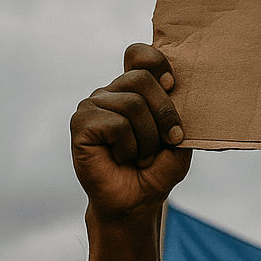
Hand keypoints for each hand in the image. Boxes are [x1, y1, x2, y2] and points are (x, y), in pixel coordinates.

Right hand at [71, 44, 190, 221]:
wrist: (135, 203)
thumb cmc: (155, 172)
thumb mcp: (179, 145)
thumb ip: (180, 117)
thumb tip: (176, 91)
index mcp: (134, 92)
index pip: (139, 57)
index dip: (155, 62)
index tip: (171, 83)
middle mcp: (111, 94)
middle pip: (142, 80)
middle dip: (165, 114)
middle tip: (168, 141)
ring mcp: (93, 106)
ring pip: (131, 104)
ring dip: (148, 140)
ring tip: (141, 156)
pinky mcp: (81, 123)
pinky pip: (116, 124)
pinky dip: (128, 147)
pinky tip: (120, 157)